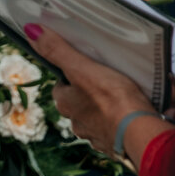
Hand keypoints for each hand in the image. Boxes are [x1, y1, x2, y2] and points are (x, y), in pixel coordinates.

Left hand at [28, 25, 156, 160]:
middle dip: (90, 93)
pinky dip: (123, 123)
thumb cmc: (112, 100)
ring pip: (98, 118)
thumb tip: (31, 30)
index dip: (71, 75)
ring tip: (122, 98)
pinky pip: (117, 131)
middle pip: (79, 103)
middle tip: (106, 80)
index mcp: (65, 104)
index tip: (83, 67)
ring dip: (106, 110)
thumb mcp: (82, 68)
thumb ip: (57, 50)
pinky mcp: (118, 145)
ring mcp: (98, 136)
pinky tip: (133, 116)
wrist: (143, 134)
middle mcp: (77, 123)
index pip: (62, 86)